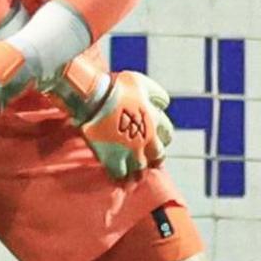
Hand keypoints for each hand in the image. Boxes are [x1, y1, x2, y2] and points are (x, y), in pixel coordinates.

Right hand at [48, 53, 173, 180]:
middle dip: (154, 155)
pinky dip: (121, 177)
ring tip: (133, 167)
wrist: (93, 98)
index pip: (168, 135)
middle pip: (158, 156)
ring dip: (139, 168)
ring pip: (141, 169)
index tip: (156, 135)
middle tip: (146, 153)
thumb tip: (165, 104)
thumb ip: (157, 94)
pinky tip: (119, 175)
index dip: (162, 134)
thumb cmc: (117, 87)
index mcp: (155, 124)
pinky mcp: (113, 161)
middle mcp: (146, 142)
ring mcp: (130, 154)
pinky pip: (120, 176)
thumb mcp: (143, 83)